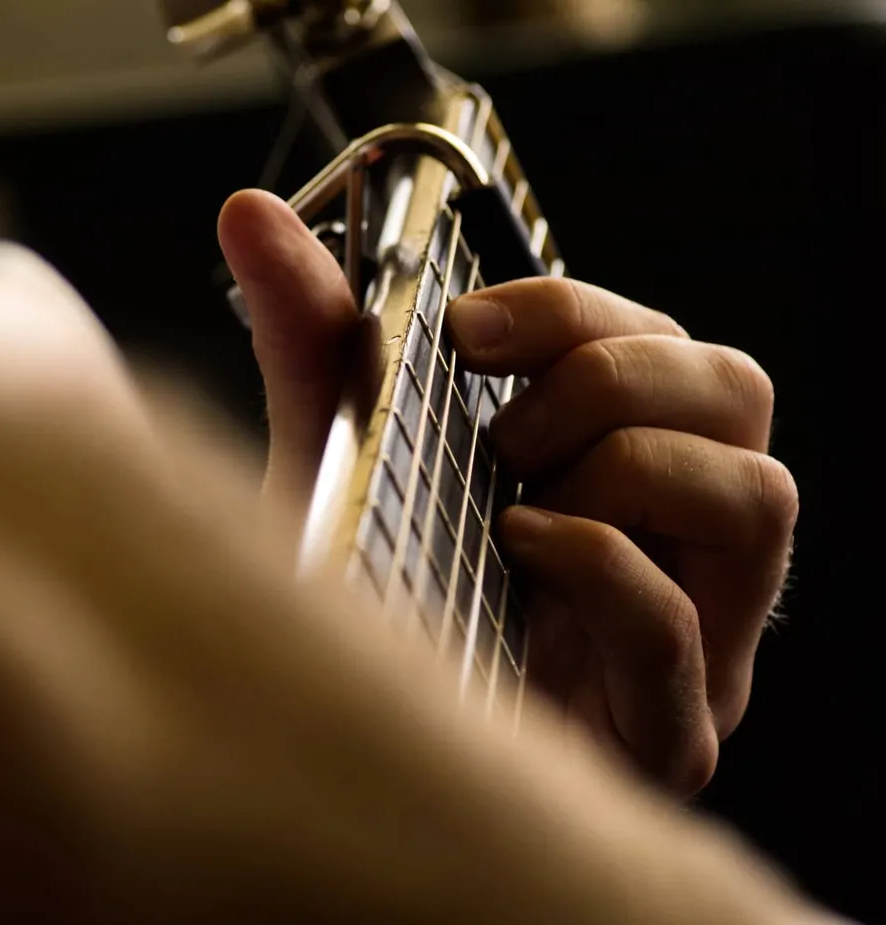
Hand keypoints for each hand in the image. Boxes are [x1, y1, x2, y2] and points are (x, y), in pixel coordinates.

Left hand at [217, 189, 797, 794]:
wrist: (319, 734)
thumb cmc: (357, 594)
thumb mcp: (336, 452)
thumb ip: (312, 337)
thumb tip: (251, 216)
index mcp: (617, 463)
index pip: (668, 344)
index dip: (579, 312)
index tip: (468, 327)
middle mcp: (670, 541)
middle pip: (738, 394)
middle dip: (611, 374)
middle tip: (498, 420)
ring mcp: (687, 640)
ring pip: (758, 499)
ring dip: (628, 462)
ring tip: (513, 491)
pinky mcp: (661, 731)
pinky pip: (682, 628)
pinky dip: (600, 566)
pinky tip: (521, 548)